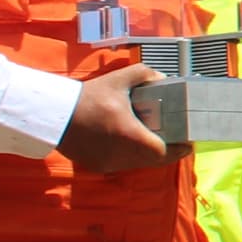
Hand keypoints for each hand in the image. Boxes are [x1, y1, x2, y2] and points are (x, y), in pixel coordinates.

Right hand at [62, 64, 183, 171]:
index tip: (186, 140)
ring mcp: (108, 164)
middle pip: (154, 160)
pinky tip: (129, 142)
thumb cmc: (88, 97)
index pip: (163, 152)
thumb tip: (164, 79)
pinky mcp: (97, 166)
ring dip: (148, 153)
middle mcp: (120, 154)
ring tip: (153, 138)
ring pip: (138, 164)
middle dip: (166, 150)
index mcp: (129, 135)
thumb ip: (145, 75)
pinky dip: (130, 155)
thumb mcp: (119, 80)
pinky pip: (122, 164)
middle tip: (173, 137)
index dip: (178, 148)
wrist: (54, 115)